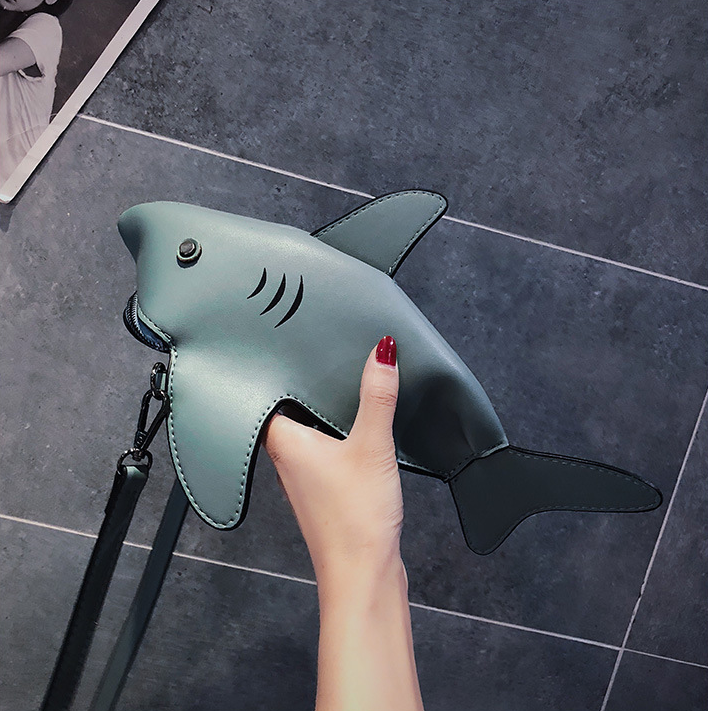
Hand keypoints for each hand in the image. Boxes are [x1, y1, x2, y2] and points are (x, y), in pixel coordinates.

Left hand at [263, 336, 402, 580]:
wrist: (362, 574)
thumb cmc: (355, 518)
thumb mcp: (371, 445)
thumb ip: (377, 396)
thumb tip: (382, 352)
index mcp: (285, 442)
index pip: (264, 396)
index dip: (273, 371)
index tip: (282, 345)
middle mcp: (286, 459)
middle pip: (285, 413)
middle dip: (301, 389)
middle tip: (316, 358)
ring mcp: (302, 478)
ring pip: (303, 434)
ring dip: (318, 415)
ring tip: (335, 387)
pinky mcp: (322, 492)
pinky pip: (321, 453)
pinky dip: (332, 438)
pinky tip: (352, 433)